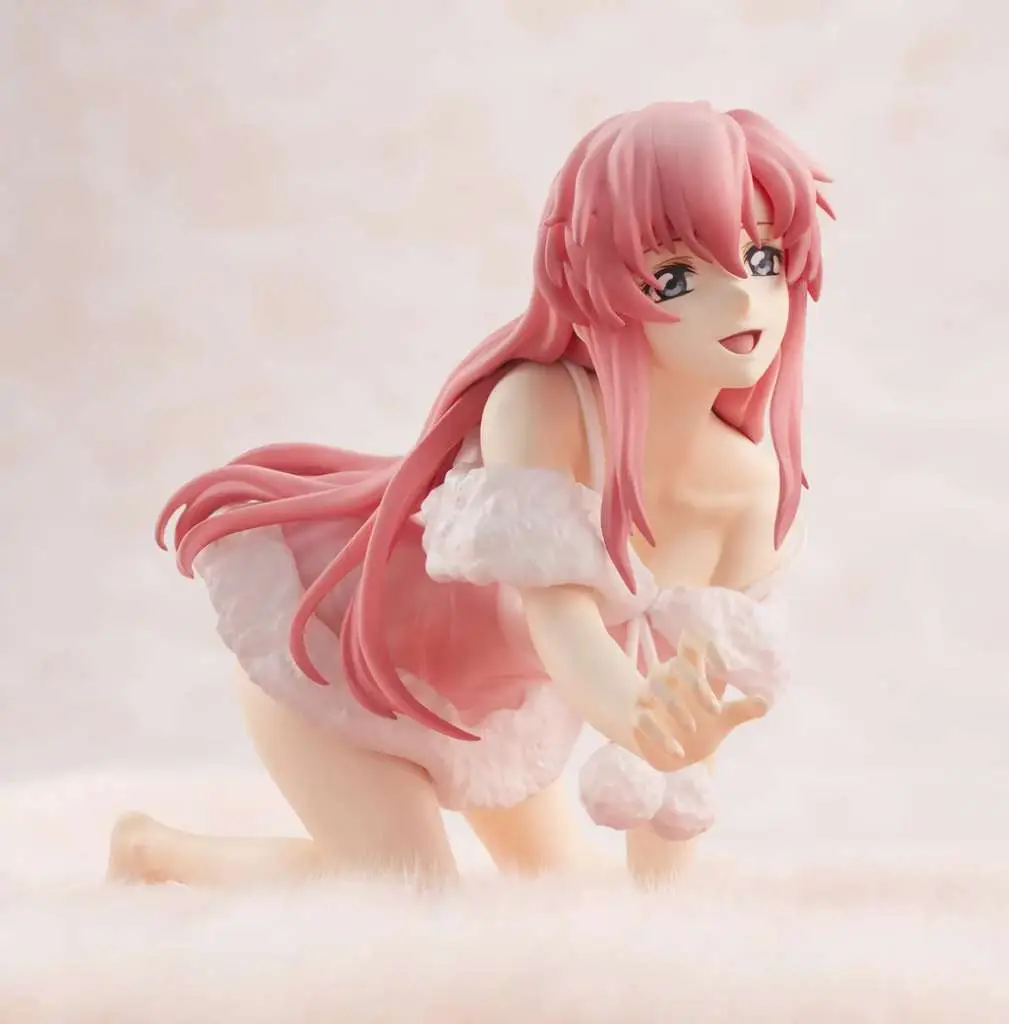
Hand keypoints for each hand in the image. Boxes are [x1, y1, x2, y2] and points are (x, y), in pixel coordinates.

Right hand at [631, 634, 768, 771]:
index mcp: (690, 672)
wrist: (668, 749)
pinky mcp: (638, 717)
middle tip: (717, 711)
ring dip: (676, 708)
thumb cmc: (699, 723)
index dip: (709, 651)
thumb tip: (767, 701)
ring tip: (694, 729)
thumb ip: (742, 709)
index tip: (726, 669)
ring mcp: (650, 696)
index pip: (695, 648)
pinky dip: (660, 736)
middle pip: (677, 666)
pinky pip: (644, 720)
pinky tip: (678, 752)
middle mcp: (668, 678)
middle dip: (697, 686)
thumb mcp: (723, 718)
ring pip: (657, 689)